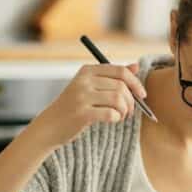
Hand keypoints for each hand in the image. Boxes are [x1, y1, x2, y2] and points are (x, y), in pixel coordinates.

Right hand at [32, 63, 147, 147]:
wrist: (49, 126)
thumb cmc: (73, 106)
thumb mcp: (90, 87)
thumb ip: (112, 76)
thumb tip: (136, 66)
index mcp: (87, 71)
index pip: (120, 71)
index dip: (136, 83)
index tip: (142, 95)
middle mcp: (84, 81)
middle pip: (122, 86)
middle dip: (131, 101)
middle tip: (129, 111)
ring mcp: (82, 97)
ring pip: (118, 100)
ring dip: (125, 111)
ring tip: (120, 116)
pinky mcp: (82, 113)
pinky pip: (111, 114)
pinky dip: (116, 118)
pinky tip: (111, 120)